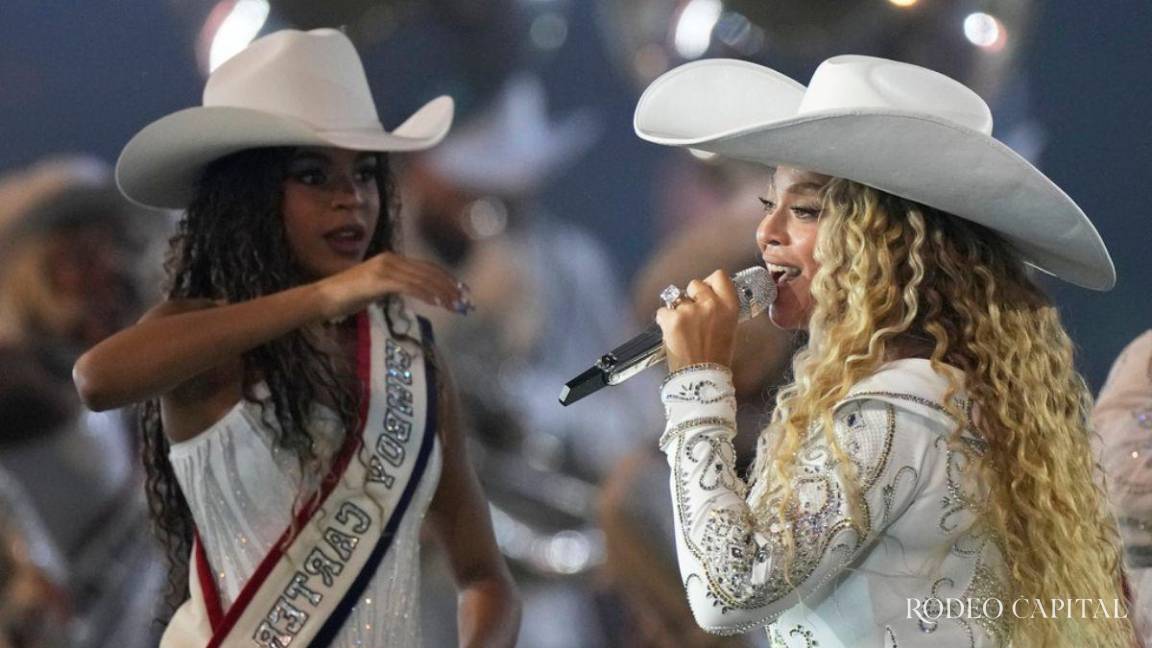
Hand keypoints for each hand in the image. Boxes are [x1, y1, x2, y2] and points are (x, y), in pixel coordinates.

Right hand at [318, 252, 470, 319]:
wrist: (322, 298)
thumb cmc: (346, 297)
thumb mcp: (376, 289)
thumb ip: (394, 287)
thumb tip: (411, 293)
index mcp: (392, 260)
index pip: (426, 268)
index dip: (446, 279)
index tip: (461, 291)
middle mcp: (391, 259)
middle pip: (429, 272)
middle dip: (450, 287)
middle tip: (467, 301)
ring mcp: (385, 268)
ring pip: (423, 279)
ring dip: (444, 293)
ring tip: (458, 305)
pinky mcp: (380, 280)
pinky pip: (410, 286)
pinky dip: (428, 294)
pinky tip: (440, 304)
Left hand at [655, 269, 738, 371]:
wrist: (700, 379)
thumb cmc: (715, 359)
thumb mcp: (728, 329)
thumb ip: (720, 310)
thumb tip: (707, 298)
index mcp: (730, 306)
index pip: (719, 276)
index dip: (710, 282)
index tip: (706, 290)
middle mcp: (711, 304)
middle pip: (695, 283)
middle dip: (691, 296)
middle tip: (692, 316)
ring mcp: (690, 310)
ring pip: (677, 299)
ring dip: (677, 311)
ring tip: (683, 332)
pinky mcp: (672, 319)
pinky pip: (663, 311)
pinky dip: (664, 321)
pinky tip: (672, 335)